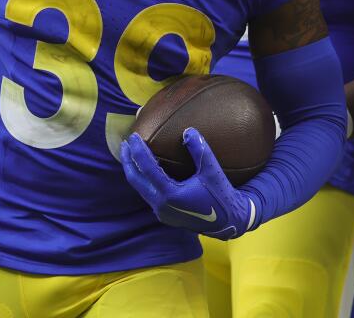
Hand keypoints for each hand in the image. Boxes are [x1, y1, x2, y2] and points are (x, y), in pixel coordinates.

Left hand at [120, 128, 258, 238]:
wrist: (228, 223)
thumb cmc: (221, 196)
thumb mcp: (213, 171)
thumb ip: (200, 150)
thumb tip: (188, 130)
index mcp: (171, 195)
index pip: (147, 169)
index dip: (138, 151)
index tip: (134, 136)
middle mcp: (162, 205)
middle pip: (136, 180)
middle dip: (128, 161)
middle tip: (125, 143)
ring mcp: (162, 212)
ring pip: (140, 189)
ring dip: (134, 171)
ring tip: (131, 155)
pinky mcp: (165, 215)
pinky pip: (148, 195)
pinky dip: (144, 180)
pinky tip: (146, 170)